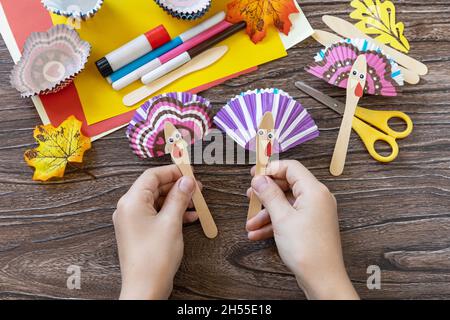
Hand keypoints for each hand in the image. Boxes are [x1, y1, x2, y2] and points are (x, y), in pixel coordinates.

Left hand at [113, 165, 198, 299]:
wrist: (145, 289)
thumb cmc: (154, 258)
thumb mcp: (171, 222)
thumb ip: (179, 198)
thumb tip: (187, 181)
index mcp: (131, 202)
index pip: (152, 176)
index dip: (172, 172)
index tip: (189, 172)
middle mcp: (128, 208)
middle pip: (154, 188)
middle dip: (177, 187)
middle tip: (196, 188)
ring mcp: (132, 221)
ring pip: (157, 202)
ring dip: (177, 200)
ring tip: (196, 203)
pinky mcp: (139, 232)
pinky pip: (156, 215)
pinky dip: (172, 213)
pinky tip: (189, 217)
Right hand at [246, 160, 358, 299]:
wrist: (322, 278)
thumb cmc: (307, 249)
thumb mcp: (282, 218)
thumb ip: (269, 195)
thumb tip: (259, 179)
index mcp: (314, 191)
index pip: (291, 168)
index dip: (271, 169)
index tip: (254, 175)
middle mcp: (317, 198)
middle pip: (287, 185)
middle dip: (266, 193)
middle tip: (250, 196)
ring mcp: (315, 212)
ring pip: (286, 203)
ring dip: (266, 212)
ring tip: (250, 224)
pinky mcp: (311, 225)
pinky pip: (290, 217)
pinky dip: (274, 222)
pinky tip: (258, 233)